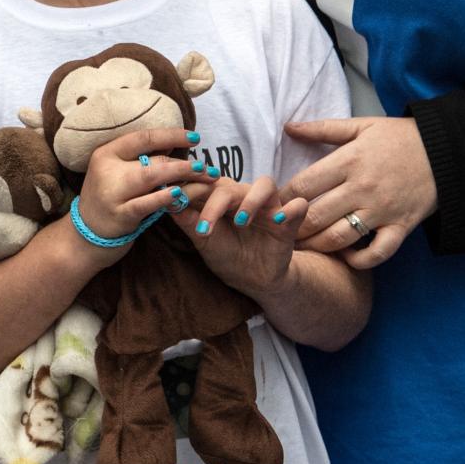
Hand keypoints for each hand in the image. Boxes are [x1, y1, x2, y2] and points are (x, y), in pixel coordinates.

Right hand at [73, 126, 208, 253]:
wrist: (85, 237)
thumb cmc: (109, 200)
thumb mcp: (116, 173)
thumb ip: (139, 159)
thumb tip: (174, 143)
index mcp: (106, 153)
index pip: (143, 137)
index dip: (172, 135)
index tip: (196, 137)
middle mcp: (106, 169)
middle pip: (152, 159)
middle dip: (184, 162)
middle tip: (207, 166)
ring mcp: (112, 193)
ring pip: (152, 176)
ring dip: (182, 175)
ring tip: (204, 176)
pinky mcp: (119, 215)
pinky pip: (147, 203)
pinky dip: (165, 197)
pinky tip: (180, 193)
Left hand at [178, 172, 311, 296]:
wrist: (252, 280)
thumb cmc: (227, 255)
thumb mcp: (204, 241)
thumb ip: (188, 221)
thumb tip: (167, 200)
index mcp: (221, 197)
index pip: (206, 183)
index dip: (191, 189)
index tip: (174, 202)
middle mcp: (244, 196)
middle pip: (230, 185)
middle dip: (214, 203)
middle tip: (204, 227)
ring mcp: (268, 207)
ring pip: (265, 184)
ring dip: (251, 201)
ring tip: (240, 222)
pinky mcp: (288, 221)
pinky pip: (297, 205)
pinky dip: (291, 209)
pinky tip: (278, 220)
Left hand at [283, 116, 434, 267]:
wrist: (447, 150)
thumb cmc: (400, 138)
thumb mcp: (361, 126)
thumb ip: (322, 128)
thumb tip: (289, 127)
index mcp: (349, 160)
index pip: (304, 185)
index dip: (283, 199)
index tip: (273, 206)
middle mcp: (363, 187)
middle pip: (315, 216)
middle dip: (291, 229)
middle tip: (279, 235)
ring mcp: (382, 210)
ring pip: (339, 238)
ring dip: (316, 247)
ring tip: (304, 248)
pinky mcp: (401, 226)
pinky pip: (377, 253)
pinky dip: (358, 260)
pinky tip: (346, 257)